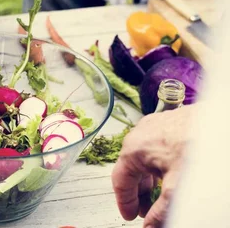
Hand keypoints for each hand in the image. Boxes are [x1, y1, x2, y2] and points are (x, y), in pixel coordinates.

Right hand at [111, 106, 193, 227]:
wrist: (223, 127)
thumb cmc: (199, 147)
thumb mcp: (176, 189)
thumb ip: (160, 212)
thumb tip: (151, 225)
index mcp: (133, 148)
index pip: (120, 181)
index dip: (125, 202)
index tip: (130, 216)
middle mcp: (140, 133)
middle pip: (132, 168)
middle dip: (140, 192)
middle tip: (146, 211)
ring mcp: (156, 125)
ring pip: (146, 157)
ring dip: (150, 179)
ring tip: (160, 195)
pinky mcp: (172, 122)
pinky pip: (158, 147)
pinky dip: (161, 165)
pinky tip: (172, 174)